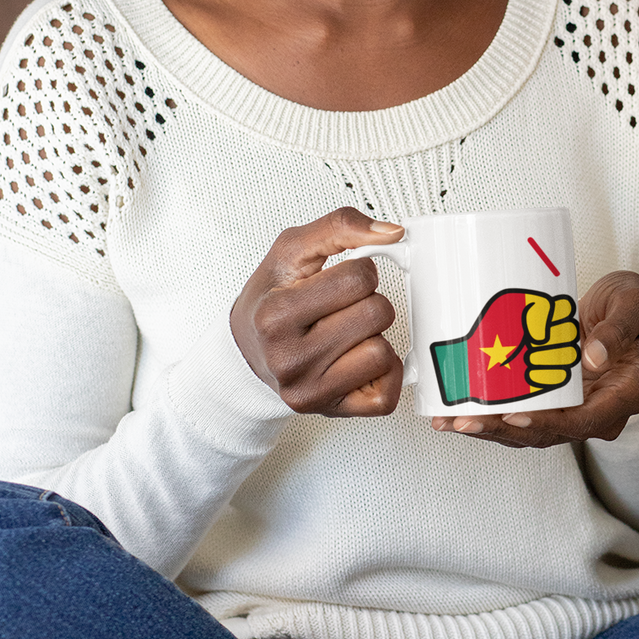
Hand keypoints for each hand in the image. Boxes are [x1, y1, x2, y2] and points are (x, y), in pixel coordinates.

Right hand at [230, 207, 404, 416]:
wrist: (245, 350)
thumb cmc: (270, 298)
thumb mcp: (291, 249)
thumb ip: (340, 227)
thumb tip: (393, 233)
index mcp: (276, 314)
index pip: (358, 278)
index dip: (359, 270)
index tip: (338, 278)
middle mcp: (289, 359)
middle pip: (376, 314)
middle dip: (368, 301)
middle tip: (341, 306)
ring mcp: (309, 391)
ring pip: (383, 352)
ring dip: (373, 336)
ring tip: (346, 332)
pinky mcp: (330, 412)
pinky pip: (387, 395)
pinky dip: (383, 372)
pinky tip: (359, 358)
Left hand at [430, 270, 638, 447]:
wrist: (626, 311)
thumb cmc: (633, 306)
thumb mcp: (634, 305)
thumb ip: (617, 330)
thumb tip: (594, 357)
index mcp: (625, 395)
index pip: (585, 421)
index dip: (548, 422)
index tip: (513, 415)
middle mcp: (599, 411)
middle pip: (549, 433)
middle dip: (503, 430)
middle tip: (464, 420)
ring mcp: (575, 410)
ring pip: (530, 431)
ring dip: (490, 429)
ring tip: (450, 421)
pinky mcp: (556, 403)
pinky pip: (523, 416)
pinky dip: (492, 416)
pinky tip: (458, 410)